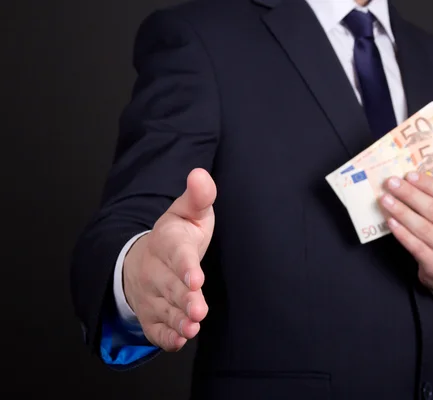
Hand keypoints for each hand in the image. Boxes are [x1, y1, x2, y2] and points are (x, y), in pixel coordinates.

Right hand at [122, 168, 215, 350]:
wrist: (144, 259)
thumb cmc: (176, 236)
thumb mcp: (187, 213)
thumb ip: (198, 197)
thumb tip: (200, 174)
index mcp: (167, 242)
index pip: (176, 254)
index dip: (185, 267)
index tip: (196, 277)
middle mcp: (155, 271)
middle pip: (170, 287)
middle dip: (183, 299)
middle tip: (197, 309)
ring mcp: (151, 295)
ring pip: (163, 310)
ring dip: (177, 320)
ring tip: (192, 327)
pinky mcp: (151, 316)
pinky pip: (155, 329)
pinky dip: (165, 337)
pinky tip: (179, 340)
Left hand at [379, 171, 432, 293]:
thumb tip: (411, 180)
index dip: (428, 185)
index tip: (408, 175)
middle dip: (410, 195)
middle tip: (391, 183)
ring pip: (424, 228)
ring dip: (401, 212)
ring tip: (386, 200)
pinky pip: (416, 246)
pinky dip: (402, 233)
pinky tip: (391, 221)